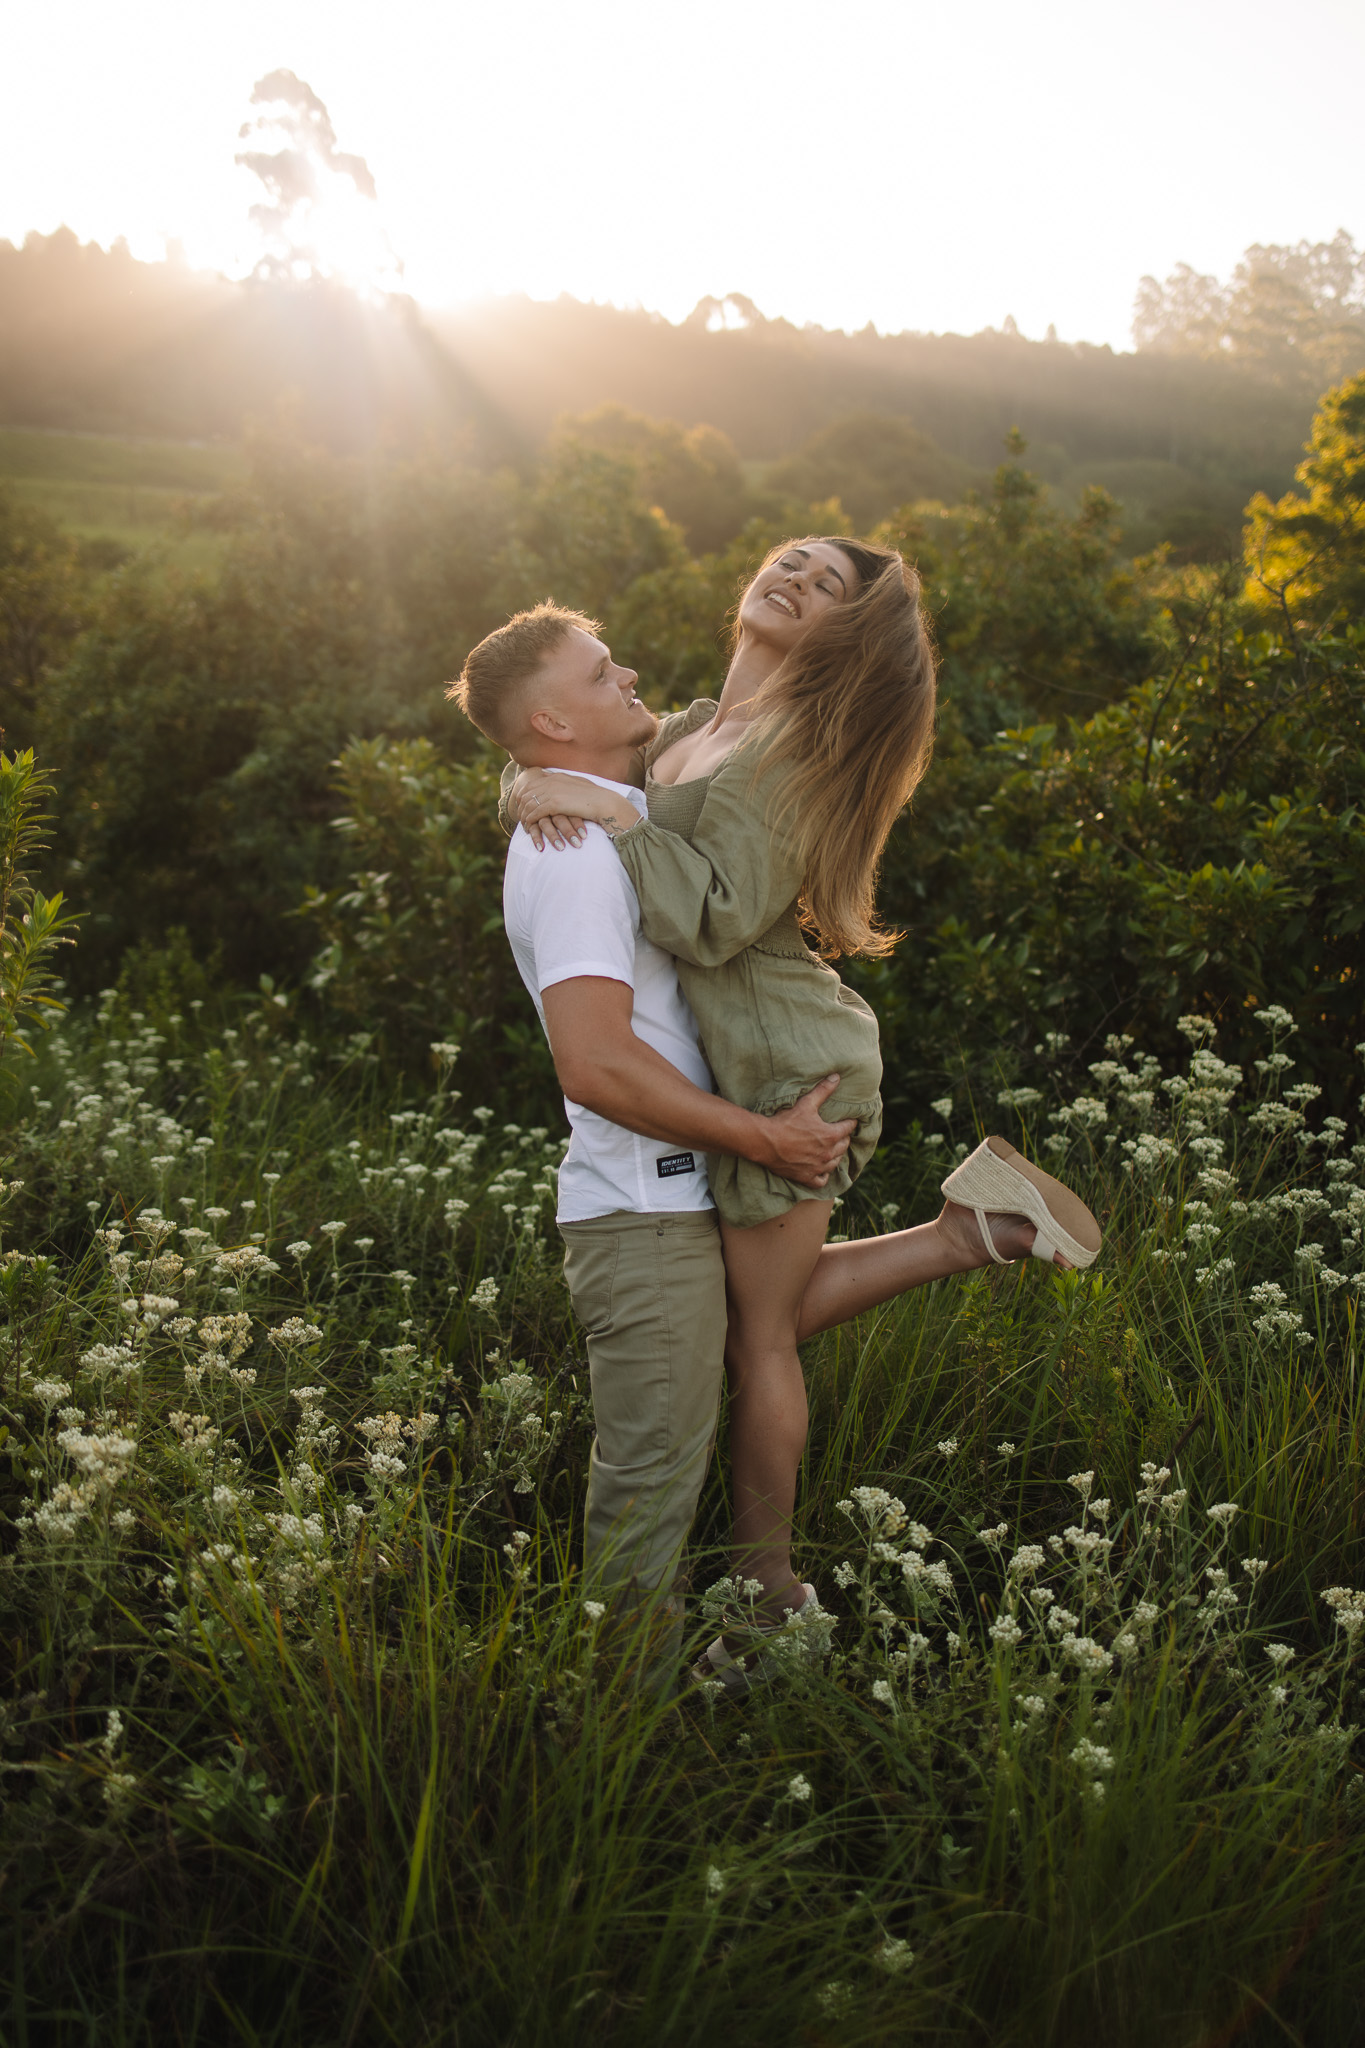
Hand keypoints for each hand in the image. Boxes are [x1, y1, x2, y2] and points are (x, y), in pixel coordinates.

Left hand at [511, 769, 628, 851]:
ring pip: (529, 804)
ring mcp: (552, 791)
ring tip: (524, 825)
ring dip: (524, 815)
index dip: (524, 795)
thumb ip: (564, 781)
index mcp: (556, 777)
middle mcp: (551, 781)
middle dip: (521, 806)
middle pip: (527, 793)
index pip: (532, 784)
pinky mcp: (554, 804)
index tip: (522, 805)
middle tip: (520, 817)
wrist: (603, 803)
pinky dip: (530, 821)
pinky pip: (535, 812)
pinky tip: (529, 827)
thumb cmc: (594, 796)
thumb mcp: (577, 784)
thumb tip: (552, 778)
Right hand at [761, 1075, 856, 1188]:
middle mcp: (828, 1153)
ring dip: (835, 1155)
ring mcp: (818, 1167)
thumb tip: (836, 1077)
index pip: (849, 1128)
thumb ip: (823, 1091)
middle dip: (843, 1138)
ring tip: (831, 1149)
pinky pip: (822, 1180)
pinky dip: (823, 1175)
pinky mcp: (807, 1177)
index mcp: (831, 1135)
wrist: (765, 1142)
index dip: (849, 1122)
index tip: (848, 1120)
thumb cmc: (786, 1122)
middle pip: (844, 1146)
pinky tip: (820, 1168)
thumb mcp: (806, 1104)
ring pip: (835, 1163)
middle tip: (838, 1133)